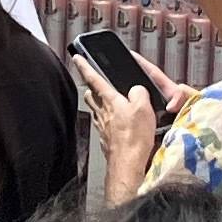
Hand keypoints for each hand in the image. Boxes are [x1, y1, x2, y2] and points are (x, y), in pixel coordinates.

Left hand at [74, 48, 173, 202]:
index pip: (93, 78)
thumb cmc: (133, 138)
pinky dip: (106, 119)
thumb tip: (136, 90)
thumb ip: (139, 92)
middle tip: (93, 81)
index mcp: (109, 100)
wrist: (127, 163)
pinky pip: (102, 123)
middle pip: (90, 94)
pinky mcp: (105, 138)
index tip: (77, 58)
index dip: (85, 66)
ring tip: (106, 100)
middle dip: (90, 86)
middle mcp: (102, 112)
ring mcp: (102, 126)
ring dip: (98, 103)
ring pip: (95, 109)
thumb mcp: (143, 107)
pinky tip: (114, 122)